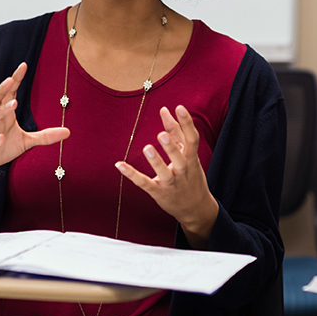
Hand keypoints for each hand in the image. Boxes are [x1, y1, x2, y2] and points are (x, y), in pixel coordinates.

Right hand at [0, 63, 68, 182]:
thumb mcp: (25, 142)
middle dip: (3, 88)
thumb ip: (45, 136)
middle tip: (12, 78)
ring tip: (13, 103)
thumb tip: (68, 131)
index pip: (9, 93)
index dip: (15, 79)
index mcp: (3, 115)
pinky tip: (1, 138)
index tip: (24, 65)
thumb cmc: (0, 149)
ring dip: (1, 110)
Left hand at [116, 105, 217, 247]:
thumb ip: (177, 133)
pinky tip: (120, 165)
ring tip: (147, 148)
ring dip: (156, 161)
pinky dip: (132, 175)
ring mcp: (171, 183)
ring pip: (164, 173)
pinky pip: (144, 183)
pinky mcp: (158, 193)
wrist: (196, 208)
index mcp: (191, 159)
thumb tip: (166, 110)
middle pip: (179, 158)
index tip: (179, 107)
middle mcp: (182, 171)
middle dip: (171, 147)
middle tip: (162, 134)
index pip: (191, 139)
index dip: (186, 123)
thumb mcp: (189, 155)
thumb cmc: (191, 176)